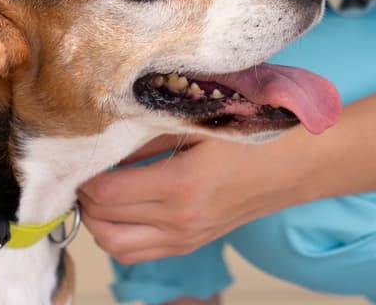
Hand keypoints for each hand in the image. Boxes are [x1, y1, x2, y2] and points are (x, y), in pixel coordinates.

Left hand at [77, 133, 302, 264]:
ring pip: (117, 247)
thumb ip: (148, 131)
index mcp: (181, 186)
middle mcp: (180, 221)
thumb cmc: (250, 135)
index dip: (85, 176)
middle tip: (82, 170)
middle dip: (83, 198)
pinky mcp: (190, 244)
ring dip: (97, 221)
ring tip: (96, 190)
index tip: (81, 154)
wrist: (294, 165)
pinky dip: (118, 234)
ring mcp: (186, 238)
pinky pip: (138, 252)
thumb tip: (104, 137)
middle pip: (104, 225)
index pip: (107, 194)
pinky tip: (118, 206)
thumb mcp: (197, 122)